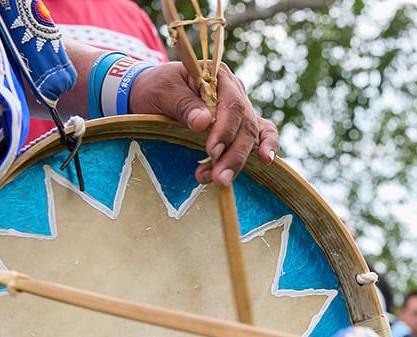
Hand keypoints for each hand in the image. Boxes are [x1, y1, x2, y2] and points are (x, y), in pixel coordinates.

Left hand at [129, 63, 279, 187]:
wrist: (150, 93)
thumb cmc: (155, 88)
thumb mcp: (162, 92)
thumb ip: (183, 104)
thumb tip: (204, 122)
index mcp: (218, 76)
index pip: (232, 104)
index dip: (226, 130)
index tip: (211, 151)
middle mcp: (234, 91)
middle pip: (245, 124)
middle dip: (233, 154)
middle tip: (218, 178)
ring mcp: (240, 108)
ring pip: (251, 135)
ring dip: (238, 160)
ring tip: (220, 181)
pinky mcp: (239, 125)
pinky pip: (262, 133)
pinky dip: (267, 146)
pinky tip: (267, 161)